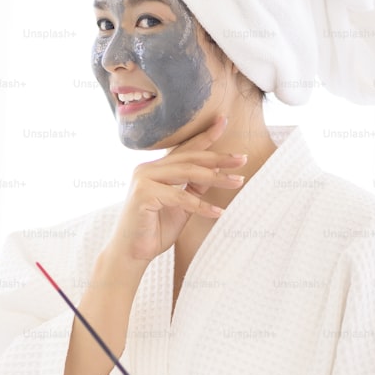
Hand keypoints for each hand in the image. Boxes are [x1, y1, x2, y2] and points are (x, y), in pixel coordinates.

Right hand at [106, 116, 246, 264]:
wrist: (132, 253)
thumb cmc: (154, 230)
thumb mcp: (181, 207)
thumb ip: (193, 189)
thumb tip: (215, 173)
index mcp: (155, 169)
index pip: (184, 149)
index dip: (205, 136)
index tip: (223, 121)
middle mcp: (147, 169)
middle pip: (189, 158)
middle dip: (218, 158)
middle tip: (242, 159)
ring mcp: (143, 179)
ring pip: (187, 173)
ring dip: (215, 178)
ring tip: (238, 181)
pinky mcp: (144, 194)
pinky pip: (180, 197)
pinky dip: (201, 205)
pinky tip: (218, 212)